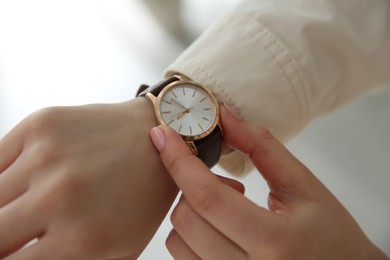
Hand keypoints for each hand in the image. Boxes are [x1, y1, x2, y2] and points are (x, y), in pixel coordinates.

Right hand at [0, 98, 177, 258]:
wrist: (153, 136)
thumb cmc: (141, 195)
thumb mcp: (121, 249)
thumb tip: (30, 256)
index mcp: (81, 238)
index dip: (11, 258)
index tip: (19, 250)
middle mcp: (58, 197)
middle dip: (5, 237)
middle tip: (21, 229)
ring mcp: (46, 156)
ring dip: (5, 206)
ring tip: (27, 205)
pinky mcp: (39, 124)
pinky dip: (3, 176)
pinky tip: (23, 180)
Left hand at [150, 105, 386, 259]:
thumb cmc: (330, 234)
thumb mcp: (303, 184)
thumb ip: (261, 146)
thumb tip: (223, 116)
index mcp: (274, 241)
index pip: (208, 198)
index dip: (179, 161)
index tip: (163, 135)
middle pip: (186, 218)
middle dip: (194, 188)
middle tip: (230, 185)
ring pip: (178, 240)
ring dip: (193, 212)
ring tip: (231, 210)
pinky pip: (183, 258)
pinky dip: (193, 233)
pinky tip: (221, 229)